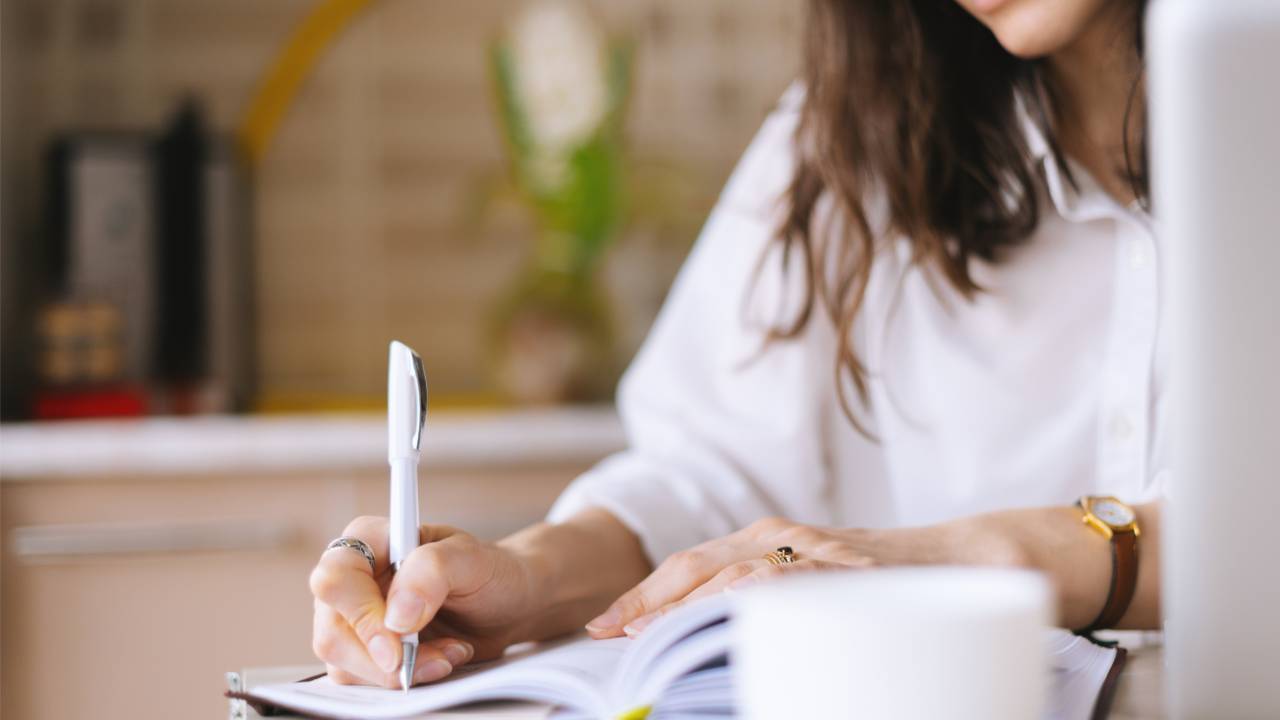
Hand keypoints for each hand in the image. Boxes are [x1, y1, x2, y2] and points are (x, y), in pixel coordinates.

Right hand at [309, 516, 541, 687]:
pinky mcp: (367, 651)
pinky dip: (403, 679)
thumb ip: (432, 571)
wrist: (508, 603)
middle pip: (332, 631)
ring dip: (398, 671)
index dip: (360, 614)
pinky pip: (364, 679)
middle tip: (431, 659)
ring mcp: (355, 618)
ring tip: (447, 653)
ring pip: (343, 662)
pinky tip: (439, 661)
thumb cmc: (489, 571)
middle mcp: (355, 579)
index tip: (398, 639)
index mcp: (370, 540)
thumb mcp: (471, 559)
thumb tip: (396, 616)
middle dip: (382, 656)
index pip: (336, 578)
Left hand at [584, 518, 876, 637]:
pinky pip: (789, 579)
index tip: (604, 626)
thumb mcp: (808, 587)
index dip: (643, 596)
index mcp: (762, 539)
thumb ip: (761, 602)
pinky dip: (753, 595)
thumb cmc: (877, 581)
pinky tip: (725, 611)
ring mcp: (808, 548)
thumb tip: (707, 640)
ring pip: (730, 574)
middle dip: (645, 601)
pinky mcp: (842, 566)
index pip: (687, 566)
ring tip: (646, 633)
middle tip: (607, 633)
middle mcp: (776, 536)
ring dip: (682, 606)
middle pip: (693, 566)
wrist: (955, 559)